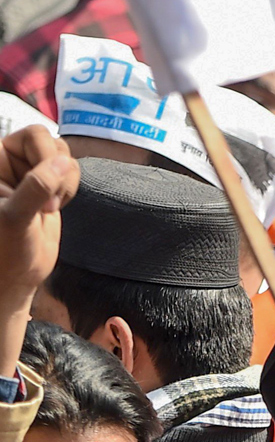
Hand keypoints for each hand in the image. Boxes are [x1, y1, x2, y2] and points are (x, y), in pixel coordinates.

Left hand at [0, 125, 78, 374]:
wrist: (17, 275)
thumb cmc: (6, 249)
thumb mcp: (15, 218)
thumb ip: (37, 187)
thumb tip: (65, 161)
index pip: (32, 136)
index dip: (46, 158)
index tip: (47, 196)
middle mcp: (12, 162)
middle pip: (52, 142)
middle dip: (59, 173)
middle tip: (50, 204)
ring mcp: (30, 174)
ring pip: (64, 157)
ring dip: (66, 182)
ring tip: (53, 207)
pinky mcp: (47, 188)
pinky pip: (69, 174)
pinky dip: (70, 189)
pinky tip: (56, 207)